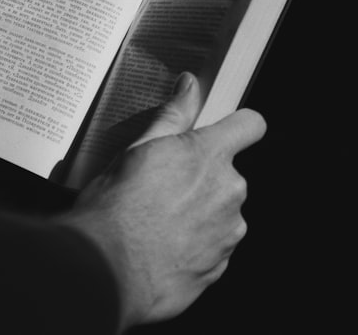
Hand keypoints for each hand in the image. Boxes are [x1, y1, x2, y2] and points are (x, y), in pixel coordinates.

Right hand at [57, 72, 265, 330]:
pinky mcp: (220, 267)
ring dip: (199, 213)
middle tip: (161, 187)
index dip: (239, 126)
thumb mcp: (137, 149)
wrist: (106, 272)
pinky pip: (213, 246)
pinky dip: (193, 245)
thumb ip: (173, 115)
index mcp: (211, 155)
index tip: (221, 133)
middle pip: (228, 174)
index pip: (251, 125)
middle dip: (203, 178)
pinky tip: (161, 247)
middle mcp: (230, 191)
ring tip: (157, 222)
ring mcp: (228, 232)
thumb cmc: (116, 206)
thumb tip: (190, 84)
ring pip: (221, 212)